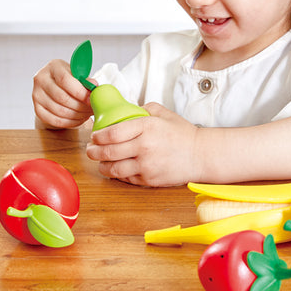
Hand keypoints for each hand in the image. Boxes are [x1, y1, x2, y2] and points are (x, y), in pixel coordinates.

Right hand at [33, 59, 93, 128]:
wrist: (55, 87)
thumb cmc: (69, 80)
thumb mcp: (78, 75)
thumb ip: (86, 81)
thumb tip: (94, 86)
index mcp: (53, 66)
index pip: (65, 80)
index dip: (80, 92)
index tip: (91, 99)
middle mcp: (41, 79)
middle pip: (62, 97)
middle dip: (80, 106)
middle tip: (92, 109)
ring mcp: (36, 94)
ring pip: (59, 111)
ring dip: (77, 115)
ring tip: (87, 114)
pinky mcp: (37, 109)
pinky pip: (54, 120)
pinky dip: (69, 122)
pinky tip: (78, 119)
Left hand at [86, 102, 200, 186]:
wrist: (200, 155)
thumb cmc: (182, 133)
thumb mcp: (163, 113)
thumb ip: (142, 109)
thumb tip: (123, 110)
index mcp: (146, 127)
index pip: (112, 133)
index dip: (97, 136)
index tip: (94, 135)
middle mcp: (144, 147)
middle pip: (108, 152)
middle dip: (94, 152)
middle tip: (90, 149)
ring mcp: (146, 166)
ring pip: (113, 169)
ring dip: (102, 165)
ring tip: (100, 161)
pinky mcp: (149, 180)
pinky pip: (126, 178)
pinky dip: (117, 174)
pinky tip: (115, 168)